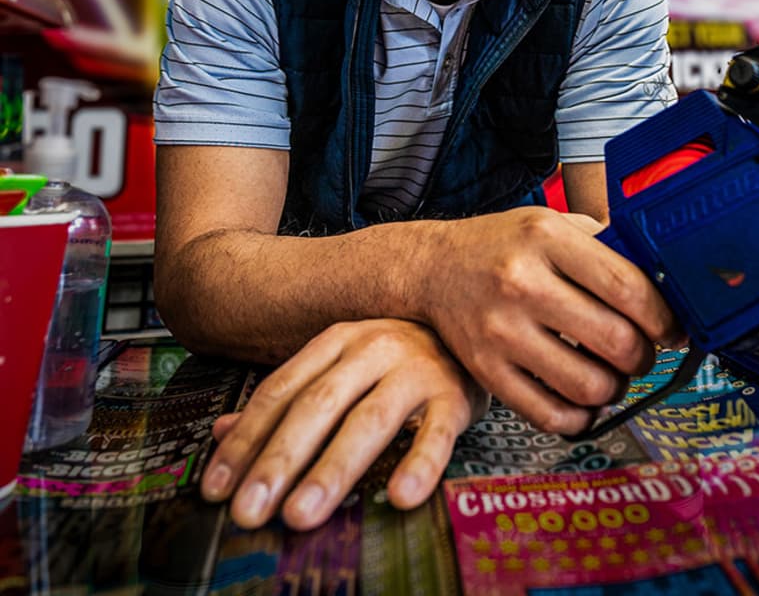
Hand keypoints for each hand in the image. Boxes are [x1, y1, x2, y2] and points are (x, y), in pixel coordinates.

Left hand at [200, 318, 487, 529]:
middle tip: (248, 511)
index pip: (280, 393)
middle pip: (317, 407)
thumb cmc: (398, 354)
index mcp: (336, 342)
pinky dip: (420, 464)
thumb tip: (220, 432)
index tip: (215, 490)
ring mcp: (414, 370)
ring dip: (332, 470)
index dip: (245, 442)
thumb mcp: (339, 363)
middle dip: (278, 462)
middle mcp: (371, 349)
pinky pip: (437, 433)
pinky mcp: (454, 395)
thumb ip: (287, 397)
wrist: (470, 316)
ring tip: (301, 516)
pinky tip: (400, 497)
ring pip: (368, 421)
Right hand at [418, 207, 681, 437]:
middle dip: (643, 355)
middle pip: (615, 341)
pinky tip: (582, 397)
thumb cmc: (506, 245)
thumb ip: (608, 245)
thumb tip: (673, 278)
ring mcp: (500, 331)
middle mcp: (521, 282)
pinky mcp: (486, 371)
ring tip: (611, 374)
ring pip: (590, 385)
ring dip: (615, 388)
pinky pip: (551, 415)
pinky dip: (581, 416)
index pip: (627, 287)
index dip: (664, 317)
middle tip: (640, 351)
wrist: (433, 267)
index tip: (672, 329)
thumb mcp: (553, 223)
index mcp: (545, 237)